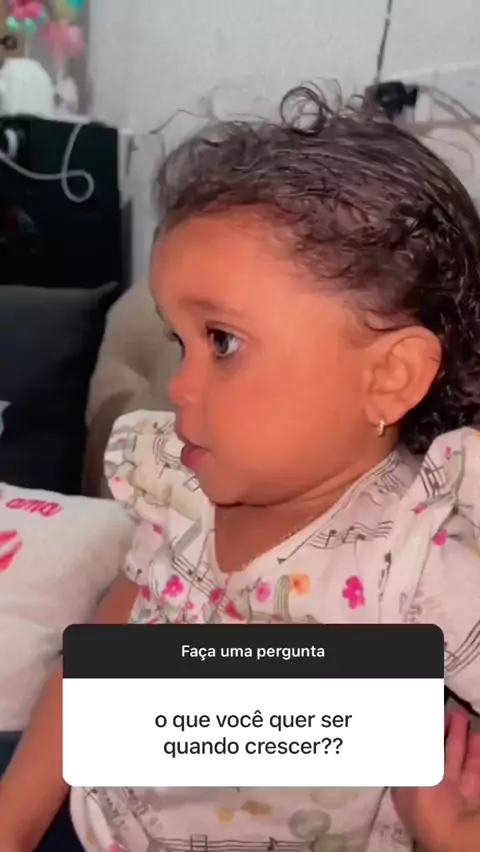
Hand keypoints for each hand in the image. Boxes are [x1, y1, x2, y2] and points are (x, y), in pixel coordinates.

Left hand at [392, 710, 479, 851]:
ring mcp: (455, 797)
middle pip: (436, 758)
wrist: (459, 836)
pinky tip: (477, 738)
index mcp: (408, 791)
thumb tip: (409, 724)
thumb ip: (413, 747)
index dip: (417, 738)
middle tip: (446, 712)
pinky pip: (474, 773)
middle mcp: (430, 793)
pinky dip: (476, 754)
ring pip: (456, 762)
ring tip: (461, 716)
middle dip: (441, 734)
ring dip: (459, 739)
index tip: (422, 718)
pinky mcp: (473, 797)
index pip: (411, 759)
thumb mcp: (412, 770)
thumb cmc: (426, 802)